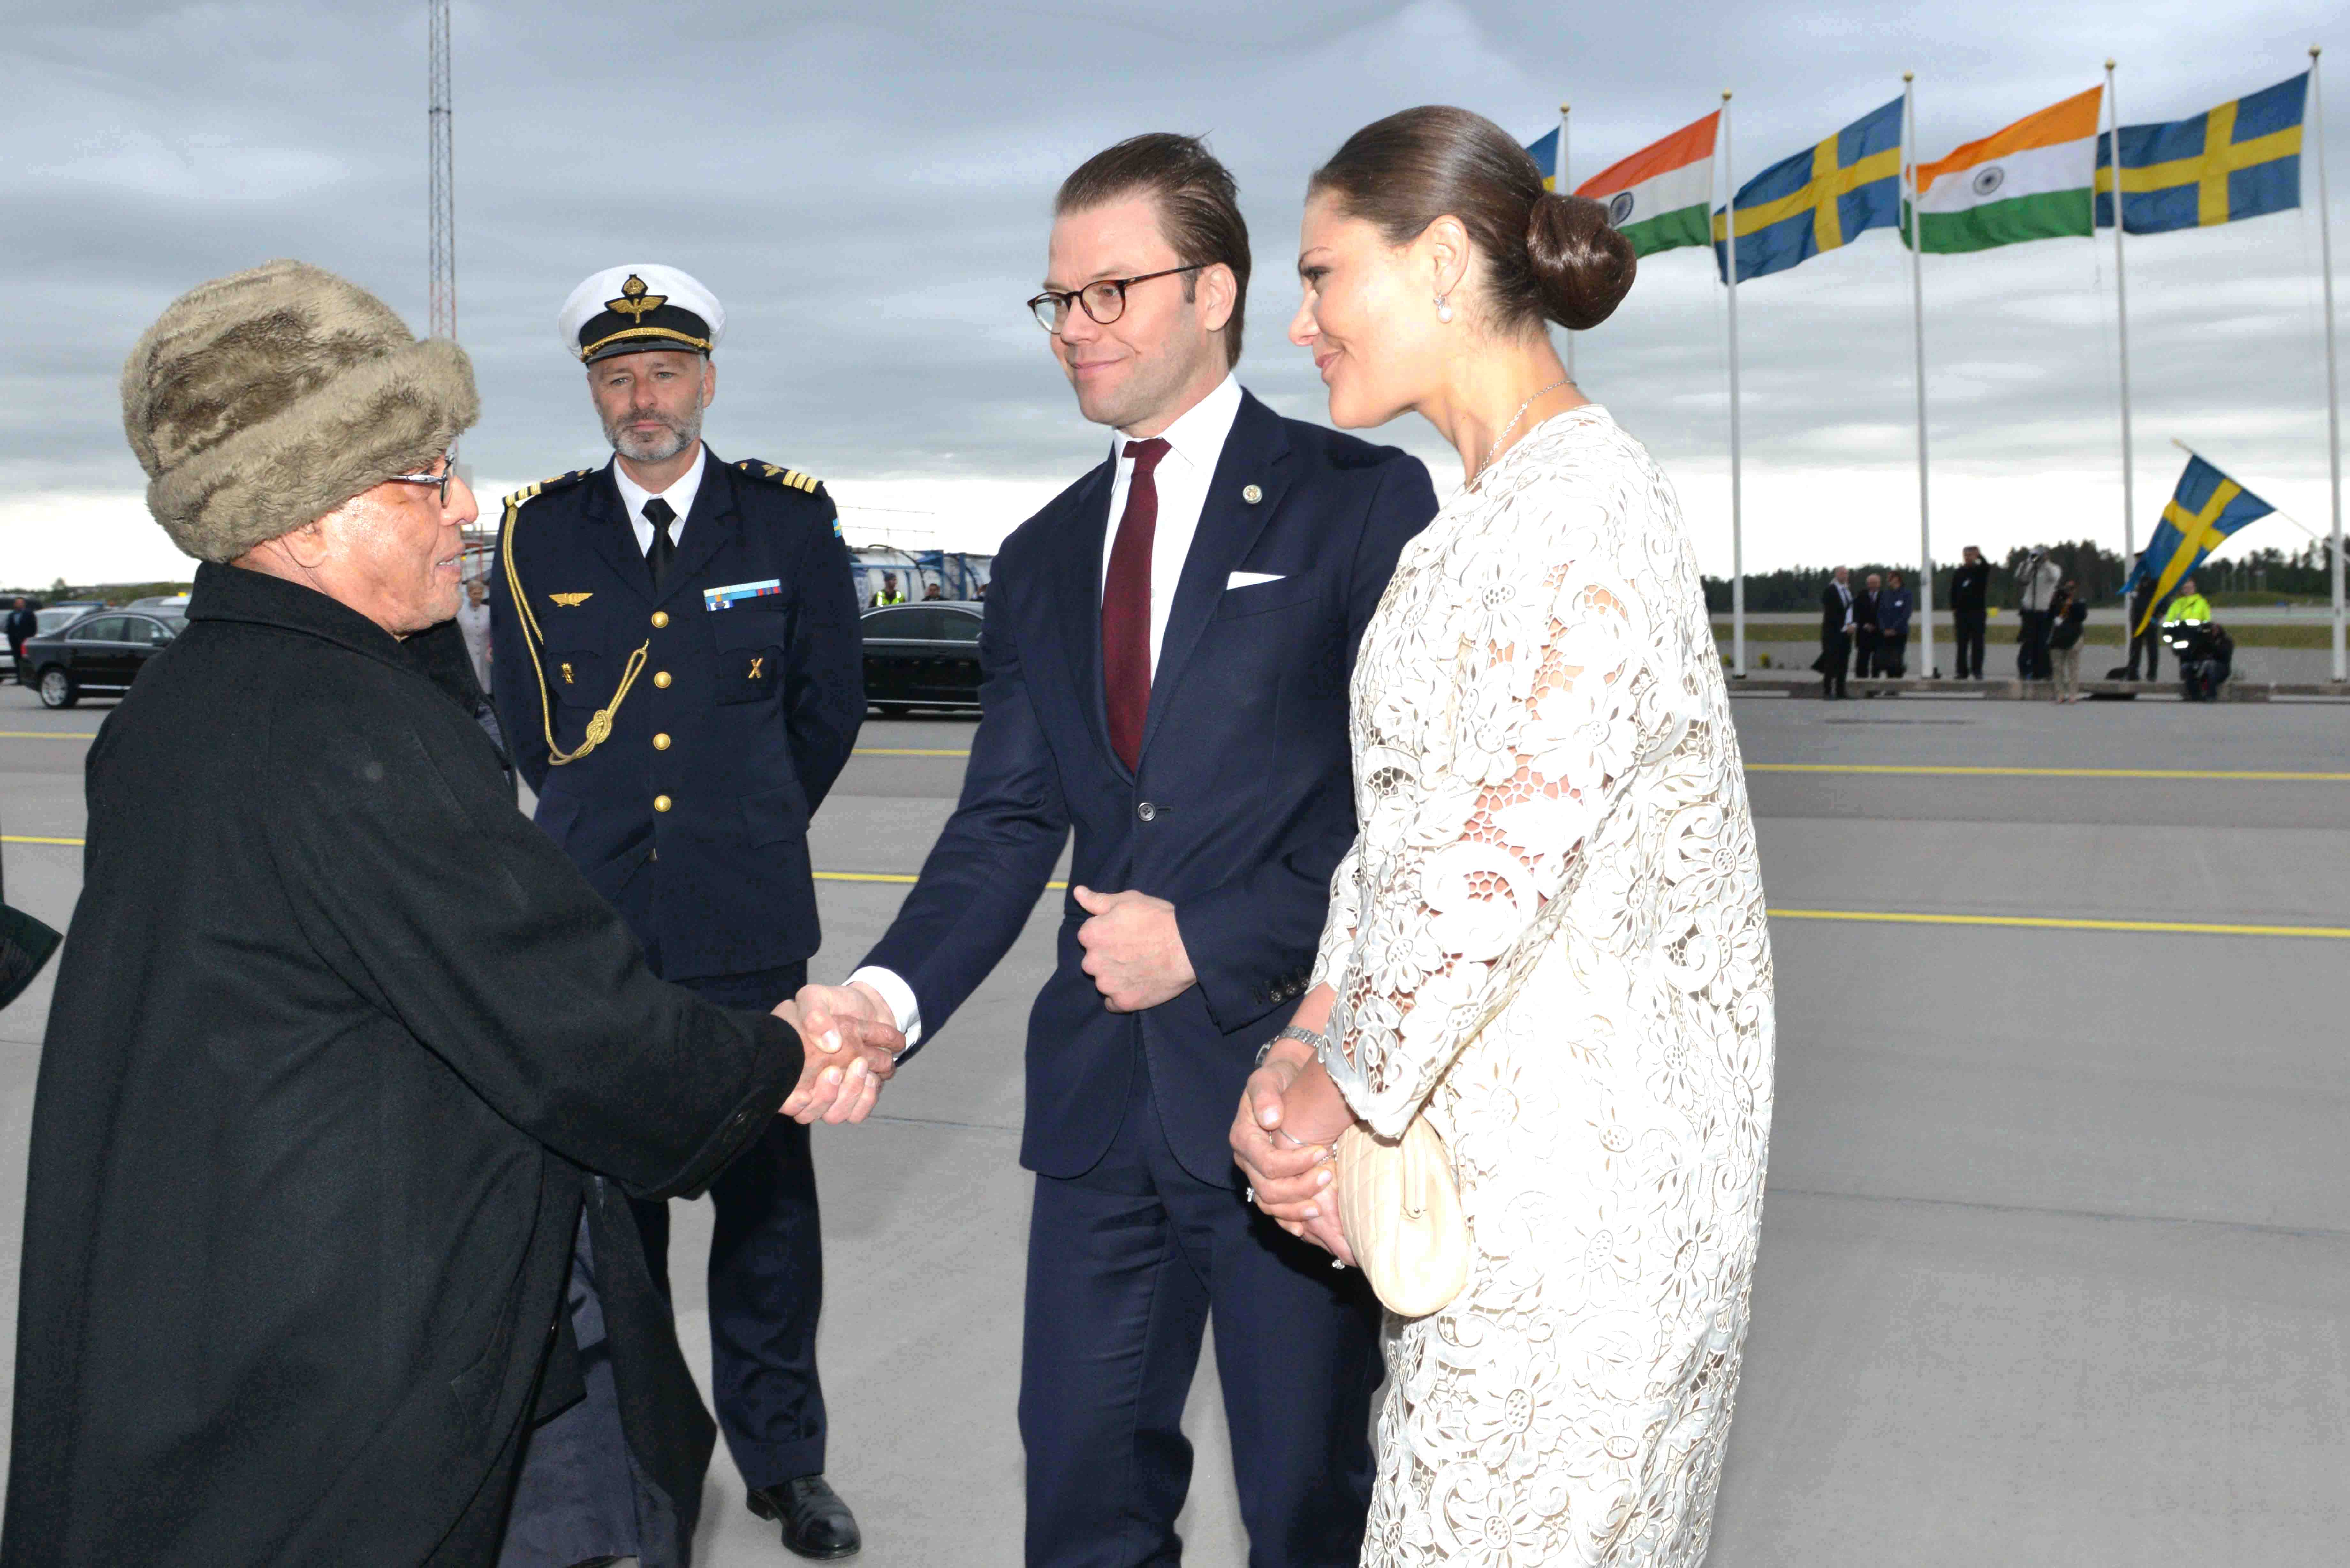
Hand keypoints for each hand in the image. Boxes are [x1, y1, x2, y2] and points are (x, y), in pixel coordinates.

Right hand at [780, 984, 901, 1124]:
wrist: (863, 1004)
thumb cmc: (832, 1003)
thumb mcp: (816, 998)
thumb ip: (815, 1015)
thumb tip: (831, 1043)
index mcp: (792, 1066)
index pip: (783, 1100)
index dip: (791, 1105)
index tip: (802, 1096)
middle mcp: (809, 1085)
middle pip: (810, 1113)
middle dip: (826, 1096)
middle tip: (835, 1070)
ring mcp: (833, 1093)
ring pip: (836, 1115)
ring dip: (850, 1093)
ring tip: (861, 1067)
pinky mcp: (856, 1093)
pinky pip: (858, 1113)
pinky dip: (867, 1099)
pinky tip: (873, 1078)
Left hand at [1073, 885, 1194, 1012]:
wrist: (1186, 947)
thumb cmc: (1157, 919)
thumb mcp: (1127, 900)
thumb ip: (1097, 900)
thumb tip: (1078, 892)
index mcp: (1090, 935)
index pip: (1089, 936)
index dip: (1107, 934)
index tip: (1124, 933)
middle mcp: (1092, 962)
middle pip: (1094, 960)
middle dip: (1108, 956)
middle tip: (1133, 950)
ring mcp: (1107, 985)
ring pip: (1104, 981)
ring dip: (1115, 976)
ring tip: (1139, 967)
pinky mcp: (1123, 1002)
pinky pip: (1113, 1002)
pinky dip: (1122, 995)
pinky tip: (1137, 984)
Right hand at [1231, 1042, 1356, 1262]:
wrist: (1283, 1081)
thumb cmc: (1277, 1078)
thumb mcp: (1267, 1078)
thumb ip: (1265, 1095)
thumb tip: (1270, 1119)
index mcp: (1243, 1137)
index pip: (1266, 1162)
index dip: (1294, 1163)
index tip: (1322, 1152)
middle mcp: (1247, 1160)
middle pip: (1268, 1188)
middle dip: (1299, 1188)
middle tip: (1329, 1177)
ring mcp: (1256, 1174)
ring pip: (1270, 1204)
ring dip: (1295, 1210)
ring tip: (1320, 1208)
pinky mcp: (1269, 1181)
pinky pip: (1274, 1209)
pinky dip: (1288, 1221)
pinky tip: (1304, 1228)